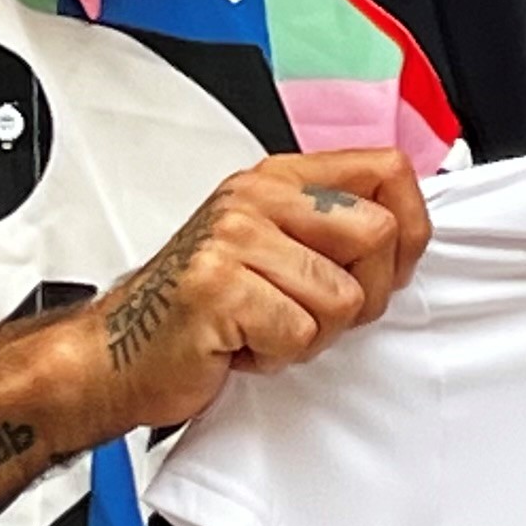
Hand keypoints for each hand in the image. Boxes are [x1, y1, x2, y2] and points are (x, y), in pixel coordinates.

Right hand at [75, 151, 430, 437]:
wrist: (116, 355)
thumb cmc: (197, 310)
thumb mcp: (270, 248)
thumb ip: (331, 230)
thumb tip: (408, 232)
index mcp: (278, 179)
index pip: (388, 169)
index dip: (410, 227)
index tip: (386, 267)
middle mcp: (256, 197)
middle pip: (379, 234)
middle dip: (362, 295)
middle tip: (309, 312)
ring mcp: (234, 237)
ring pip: (344, 296)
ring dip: (311, 334)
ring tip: (263, 327)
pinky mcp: (219, 286)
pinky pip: (299, 333)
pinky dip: (276, 356)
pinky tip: (241, 344)